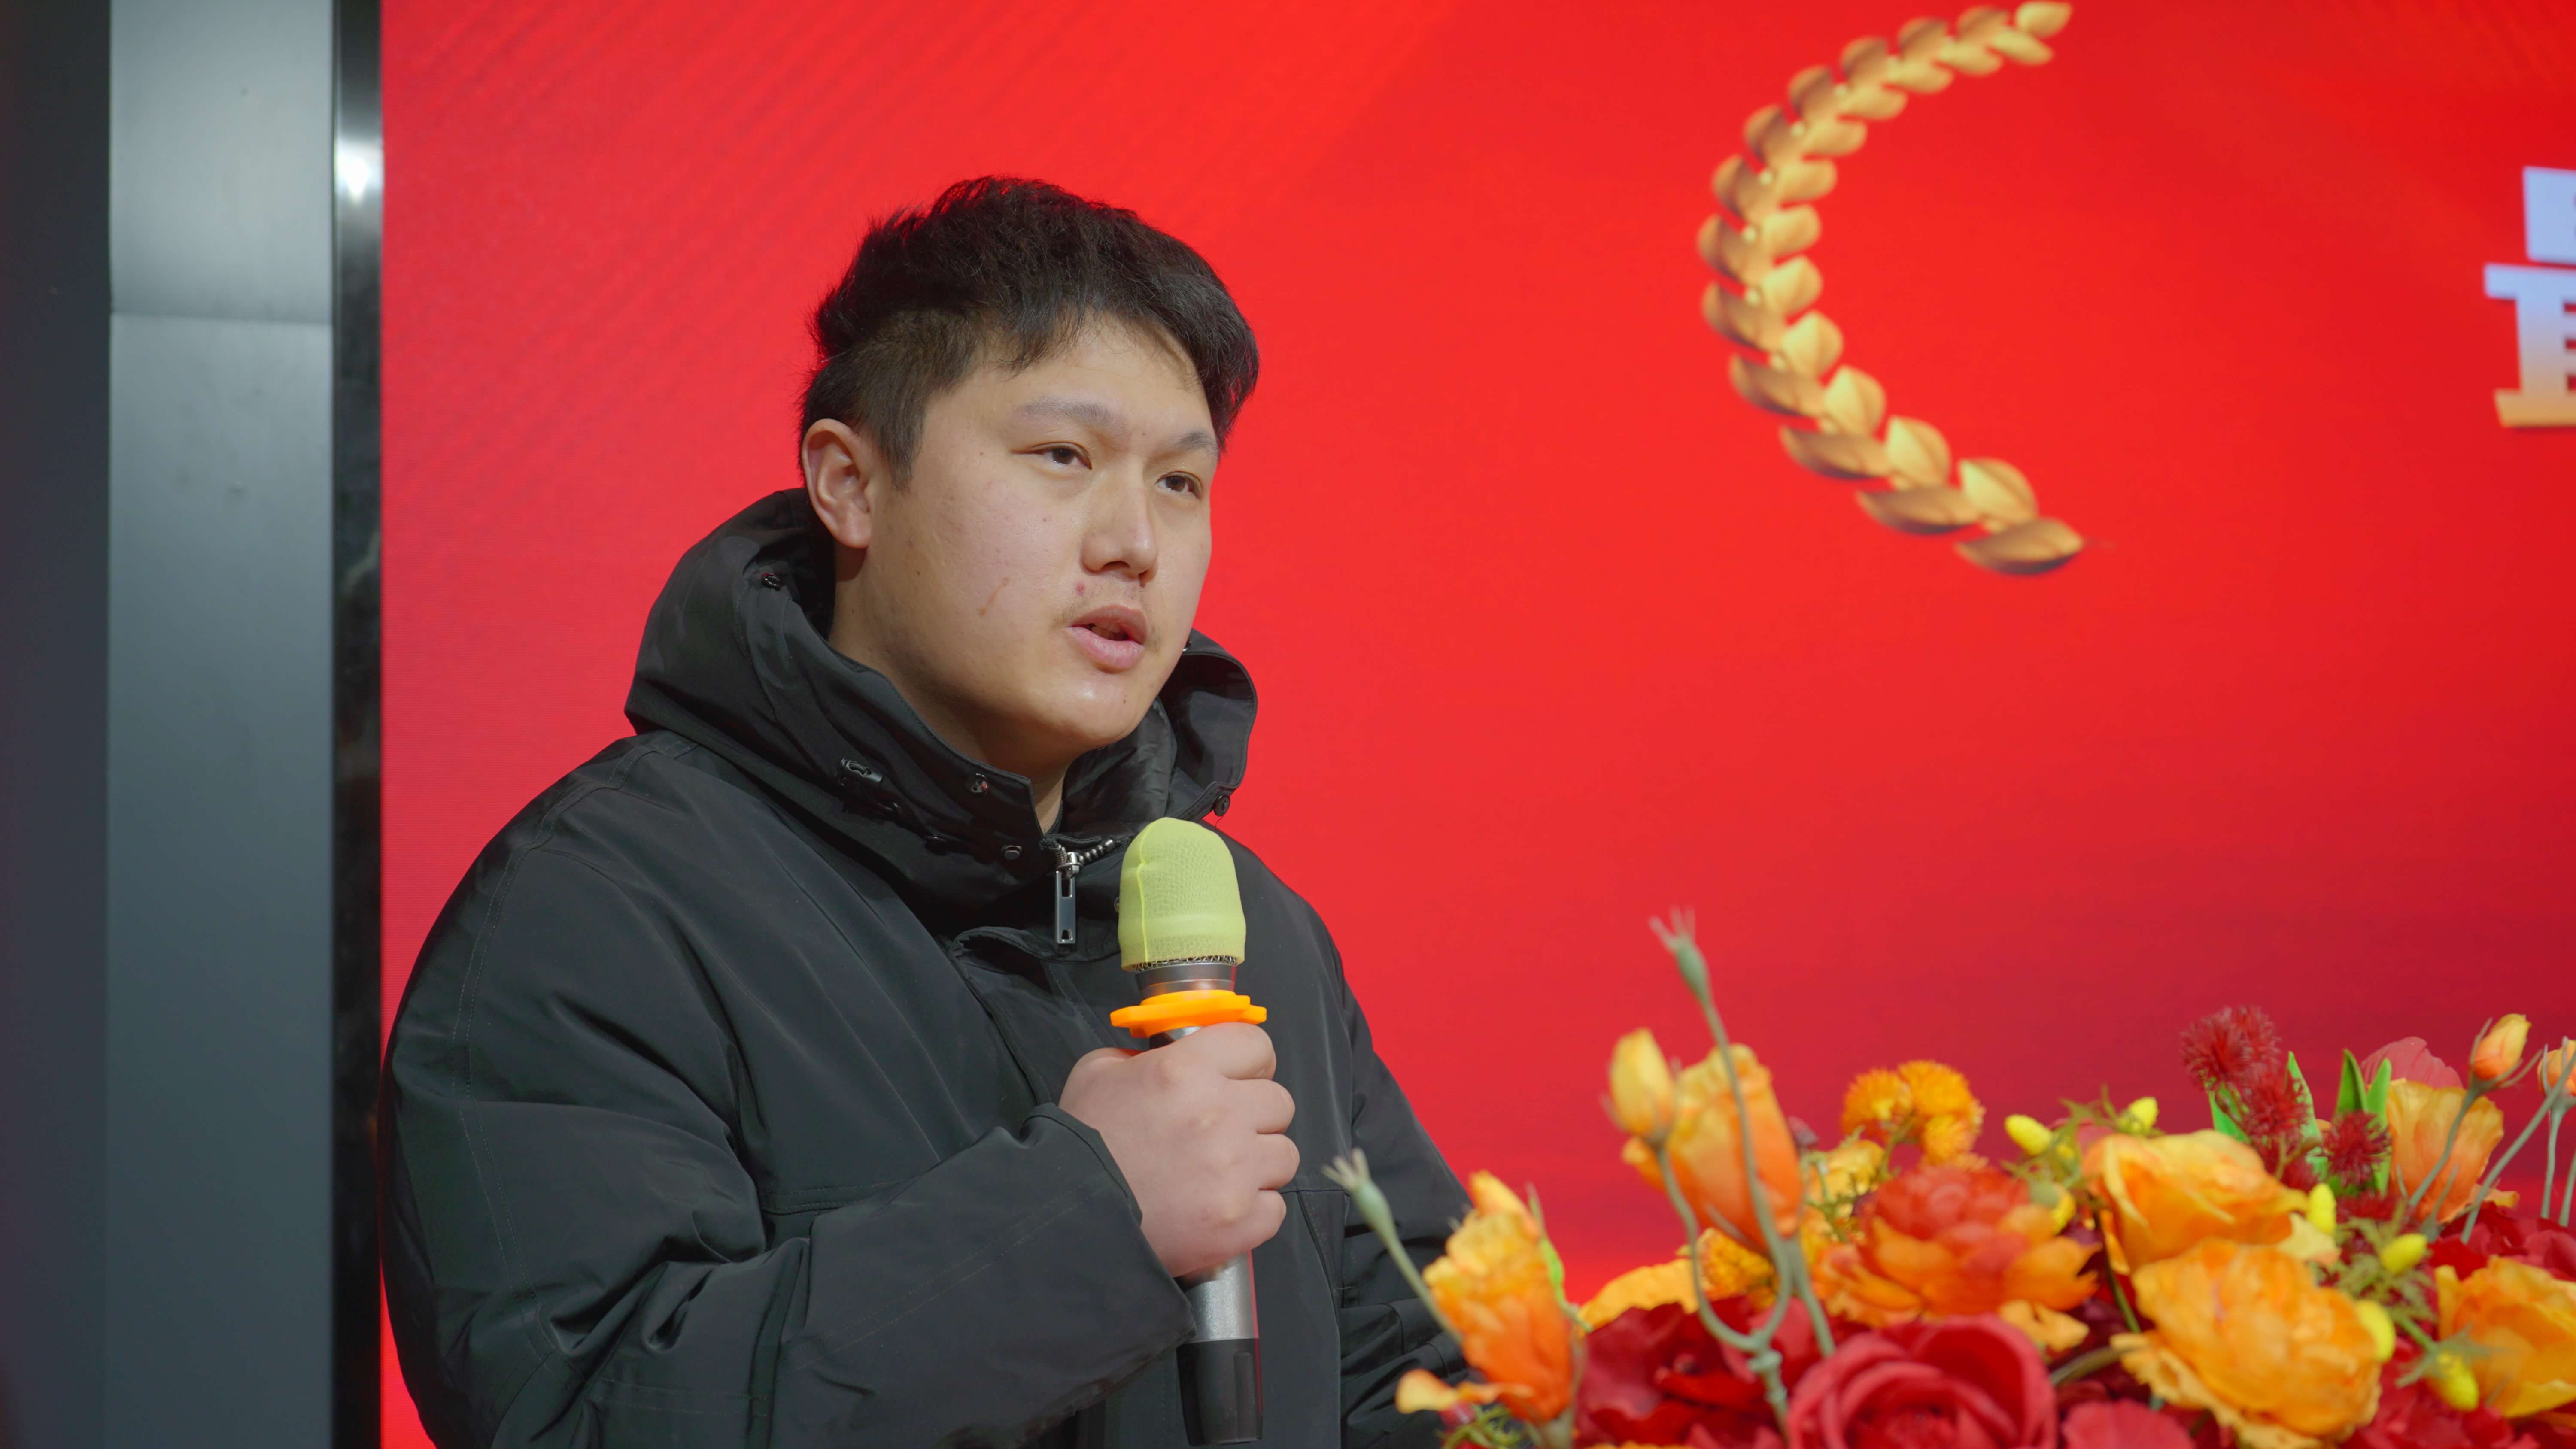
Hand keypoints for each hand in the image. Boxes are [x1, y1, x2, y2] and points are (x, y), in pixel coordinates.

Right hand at [1059, 1023, 1298, 1278]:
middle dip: (1256, 1115)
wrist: (1070, 1220)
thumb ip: (1143, 1056)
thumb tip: (1172, 1055)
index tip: (1241, 1077)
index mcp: (1186, 1070)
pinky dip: (1253, 1210)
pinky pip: (1275, 1208)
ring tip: (1221, 1174)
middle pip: (1280, 1102)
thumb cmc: (1082, 1143)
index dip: (1250, 1061)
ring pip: (1285, 1155)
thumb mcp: (1099, 1073)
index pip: (1257, 1045)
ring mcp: (1234, 1171)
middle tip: (1224, 1132)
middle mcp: (1220, 1115)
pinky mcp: (1239, 1221)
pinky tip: (1218, 1208)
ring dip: (1258, 1163)